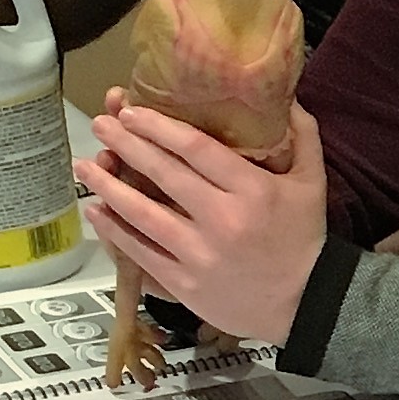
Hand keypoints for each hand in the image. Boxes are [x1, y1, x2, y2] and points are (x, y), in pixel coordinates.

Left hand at [75, 94, 331, 340]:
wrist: (308, 303)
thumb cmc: (306, 238)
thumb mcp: (313, 182)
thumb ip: (302, 136)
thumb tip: (284, 96)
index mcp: (252, 190)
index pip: (195, 148)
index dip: (157, 126)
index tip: (131, 112)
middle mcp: (222, 220)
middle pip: (163, 174)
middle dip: (125, 145)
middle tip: (101, 125)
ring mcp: (200, 254)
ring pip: (142, 214)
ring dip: (108, 186)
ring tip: (85, 165)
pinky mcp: (185, 284)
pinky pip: (142, 253)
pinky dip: (115, 232)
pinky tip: (97, 212)